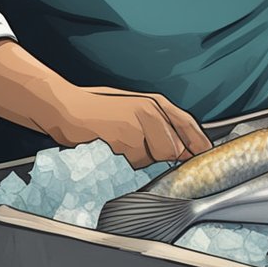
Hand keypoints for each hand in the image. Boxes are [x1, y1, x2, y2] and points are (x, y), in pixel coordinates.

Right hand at [40, 85, 212, 168]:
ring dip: (137, 159)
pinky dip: (122, 162)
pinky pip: (132, 164)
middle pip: (173, 150)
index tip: (203, 158)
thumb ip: (159, 126)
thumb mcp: (133, 110)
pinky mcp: (124, 140)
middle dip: (158, 156)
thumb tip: (182, 150)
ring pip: (152, 160)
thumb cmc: (97, 110)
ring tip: (117, 144)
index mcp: (156, 102)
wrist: (64, 107)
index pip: (189, 127)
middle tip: (134, 146)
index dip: (198, 145)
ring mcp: (138, 125)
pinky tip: (109, 147)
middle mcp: (151, 111)